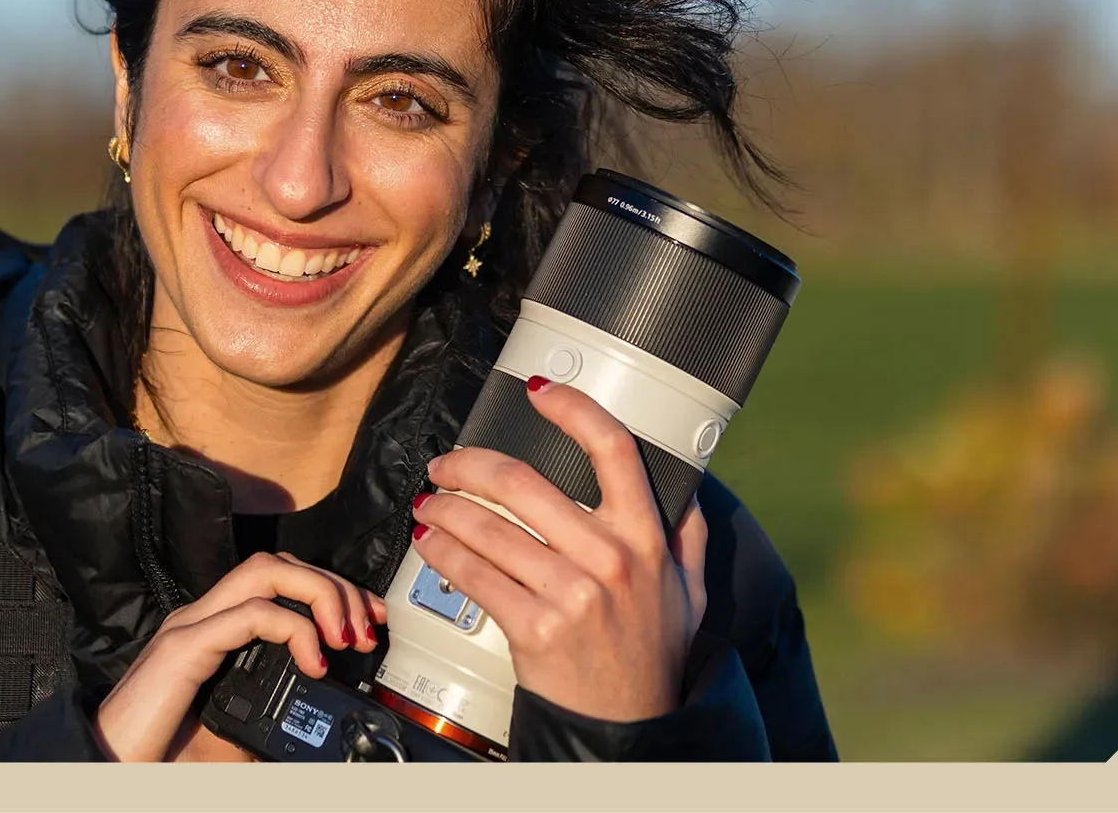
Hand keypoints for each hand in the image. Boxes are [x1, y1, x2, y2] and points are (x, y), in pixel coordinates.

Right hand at [92, 550, 386, 761]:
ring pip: (266, 571)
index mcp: (215, 630)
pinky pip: (248, 614)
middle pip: (279, 563)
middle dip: (334, 585)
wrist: (108, 766)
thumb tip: (321, 721)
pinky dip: (292, 629)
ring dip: (319, 594)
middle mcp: (203, 617)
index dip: (330, 589)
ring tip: (345, 637)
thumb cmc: (161, 753)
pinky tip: (312, 661)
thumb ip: (272, 713)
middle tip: (368, 627)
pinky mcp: (184, 648)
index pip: (278, 579)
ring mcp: (191, 626)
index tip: (367, 621)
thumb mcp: (234, 733)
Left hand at [411, 375, 708, 723]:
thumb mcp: (688, 588)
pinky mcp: (533, 627)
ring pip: (486, 527)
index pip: (612, 449)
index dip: (572, 407)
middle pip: (522, 481)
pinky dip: (440, 553)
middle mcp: (609, 558)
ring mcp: (570, 594)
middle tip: (446, 464)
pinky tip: (430, 543)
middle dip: (468, 464)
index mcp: (646, 537)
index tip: (539, 389)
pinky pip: (472, 574)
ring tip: (430, 502)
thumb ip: (684, 530)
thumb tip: (683, 479)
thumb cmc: (652, 654)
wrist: (629, 728)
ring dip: (444, 507)